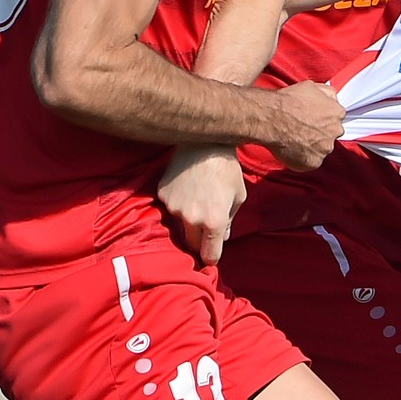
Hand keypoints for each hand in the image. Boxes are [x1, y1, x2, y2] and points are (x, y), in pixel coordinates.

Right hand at [158, 146, 245, 264]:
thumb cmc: (227, 168)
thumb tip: (223, 236)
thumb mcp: (238, 195)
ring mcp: (174, 207)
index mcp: (213, 221)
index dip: (212, 257)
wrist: (204, 141)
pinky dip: (177, 203)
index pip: (209, 254)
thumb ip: (229, 220)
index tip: (211, 258)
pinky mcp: (162, 194)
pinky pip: (169, 207)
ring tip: (197, 200)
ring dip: (187, 220)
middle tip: (205, 231)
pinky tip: (186, 188)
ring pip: (179, 225)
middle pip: (192, 244)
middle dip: (199, 241)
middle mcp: (191, 218)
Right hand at [265, 80, 342, 169]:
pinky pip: (310, 162)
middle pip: (330, 134)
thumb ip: (327, 93)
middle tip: (302, 129)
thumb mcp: (311, 86)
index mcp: (337, 113)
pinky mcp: (313, 162)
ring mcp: (325, 148)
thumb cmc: (288, 102)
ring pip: (321, 149)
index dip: (323, 119)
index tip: (313, 120)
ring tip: (294, 139)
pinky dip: (302, 158)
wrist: (272, 118)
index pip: (336, 118)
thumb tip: (331, 97)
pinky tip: (292, 149)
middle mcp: (335, 131)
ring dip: (311, 146)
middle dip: (319, 133)